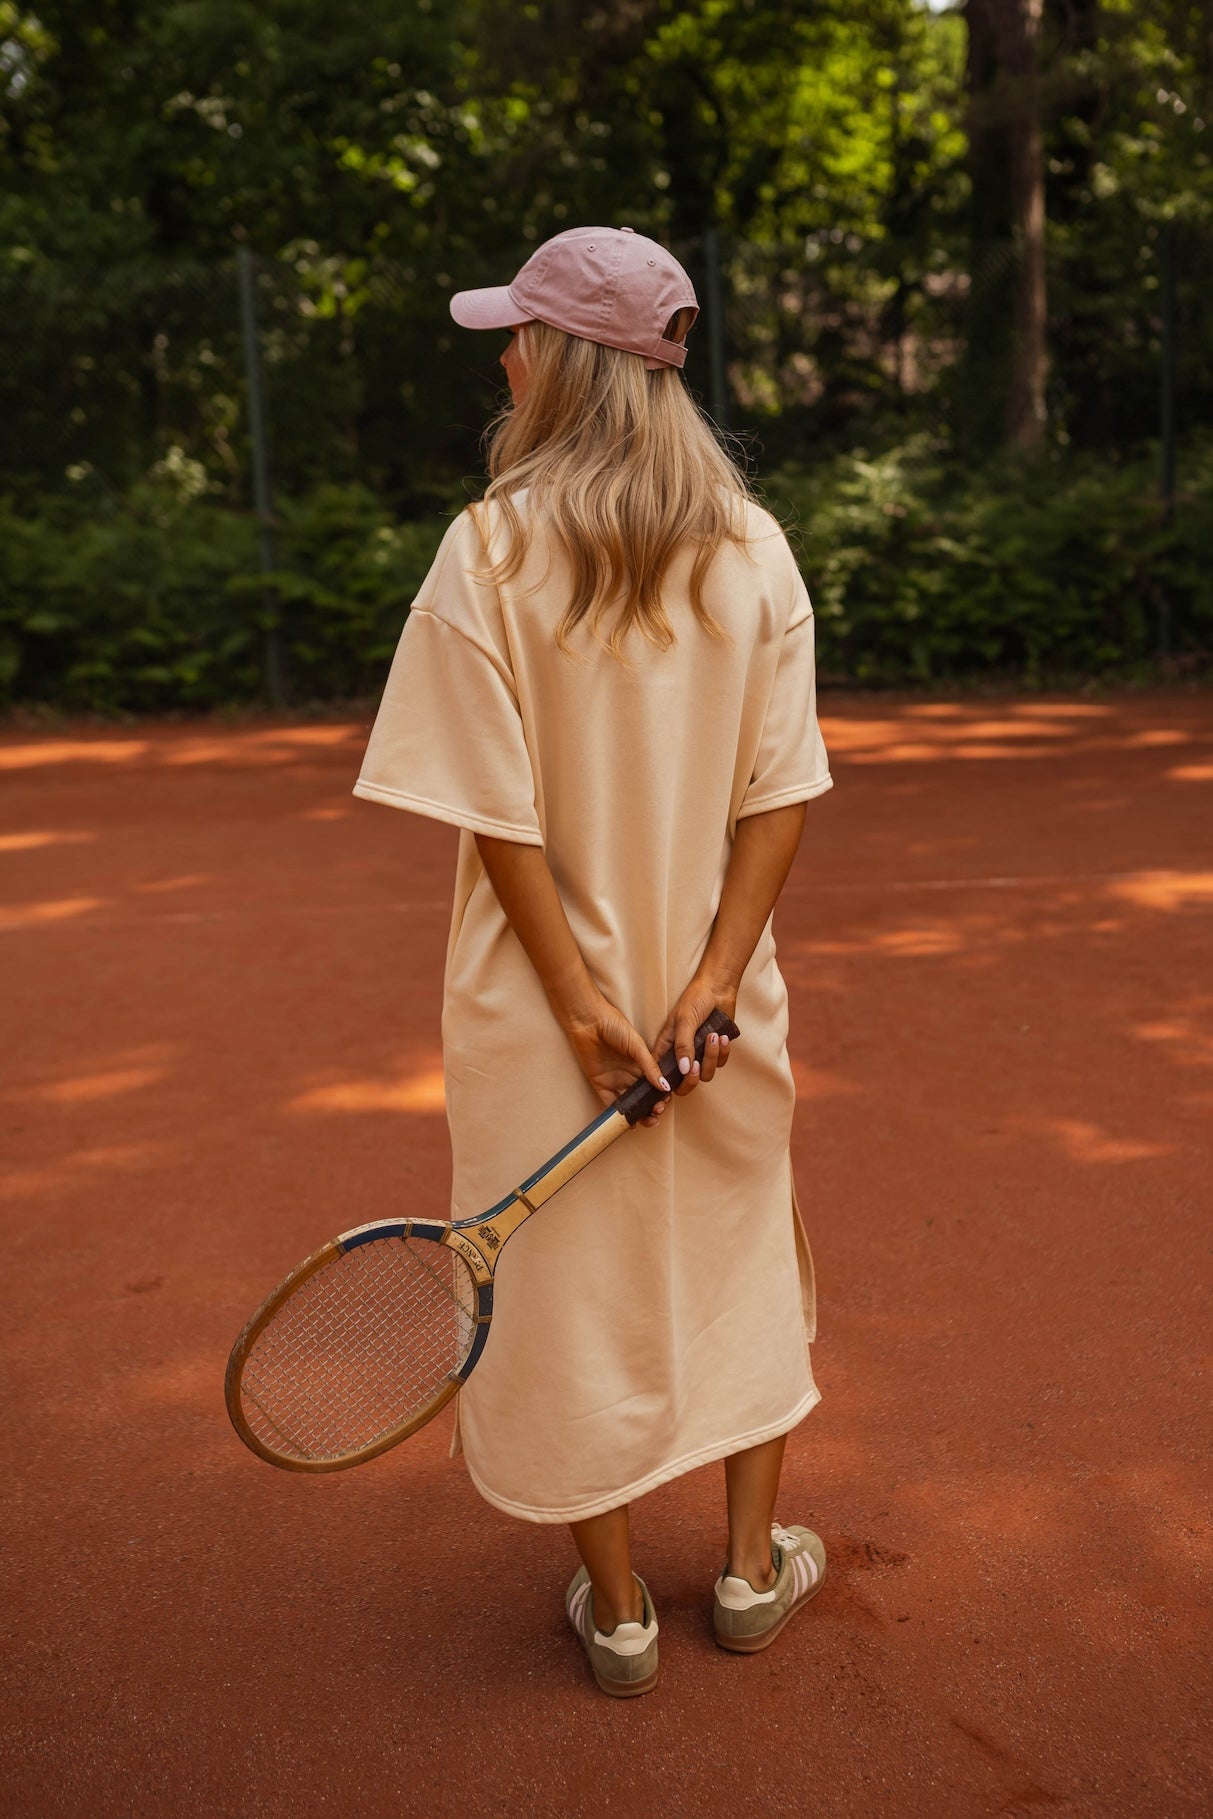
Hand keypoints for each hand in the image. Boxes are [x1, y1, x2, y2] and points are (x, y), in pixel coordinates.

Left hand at [561, 991, 671, 1129]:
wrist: (588, 1020)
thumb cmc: (614, 1026)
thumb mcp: (637, 1046)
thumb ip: (650, 1066)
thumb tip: (665, 1087)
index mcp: (641, 1063)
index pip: (655, 1083)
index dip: (662, 1094)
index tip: (667, 1101)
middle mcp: (629, 1073)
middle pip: (644, 1096)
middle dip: (653, 1107)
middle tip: (658, 1112)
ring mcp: (615, 1079)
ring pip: (630, 1103)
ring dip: (639, 1114)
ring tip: (648, 1120)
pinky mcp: (600, 1084)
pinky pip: (611, 1103)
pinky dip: (620, 1114)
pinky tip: (630, 1121)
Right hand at [652, 973, 737, 1096]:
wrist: (717, 989)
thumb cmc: (695, 999)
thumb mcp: (685, 1021)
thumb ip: (683, 1046)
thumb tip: (684, 1070)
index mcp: (666, 1048)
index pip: (661, 1074)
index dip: (665, 1084)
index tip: (671, 1086)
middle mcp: (681, 1055)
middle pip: (684, 1083)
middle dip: (691, 1080)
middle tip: (696, 1066)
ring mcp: (699, 1054)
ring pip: (704, 1074)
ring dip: (711, 1058)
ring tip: (714, 1037)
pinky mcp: (715, 1051)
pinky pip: (719, 1063)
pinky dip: (722, 1052)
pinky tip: (723, 1036)